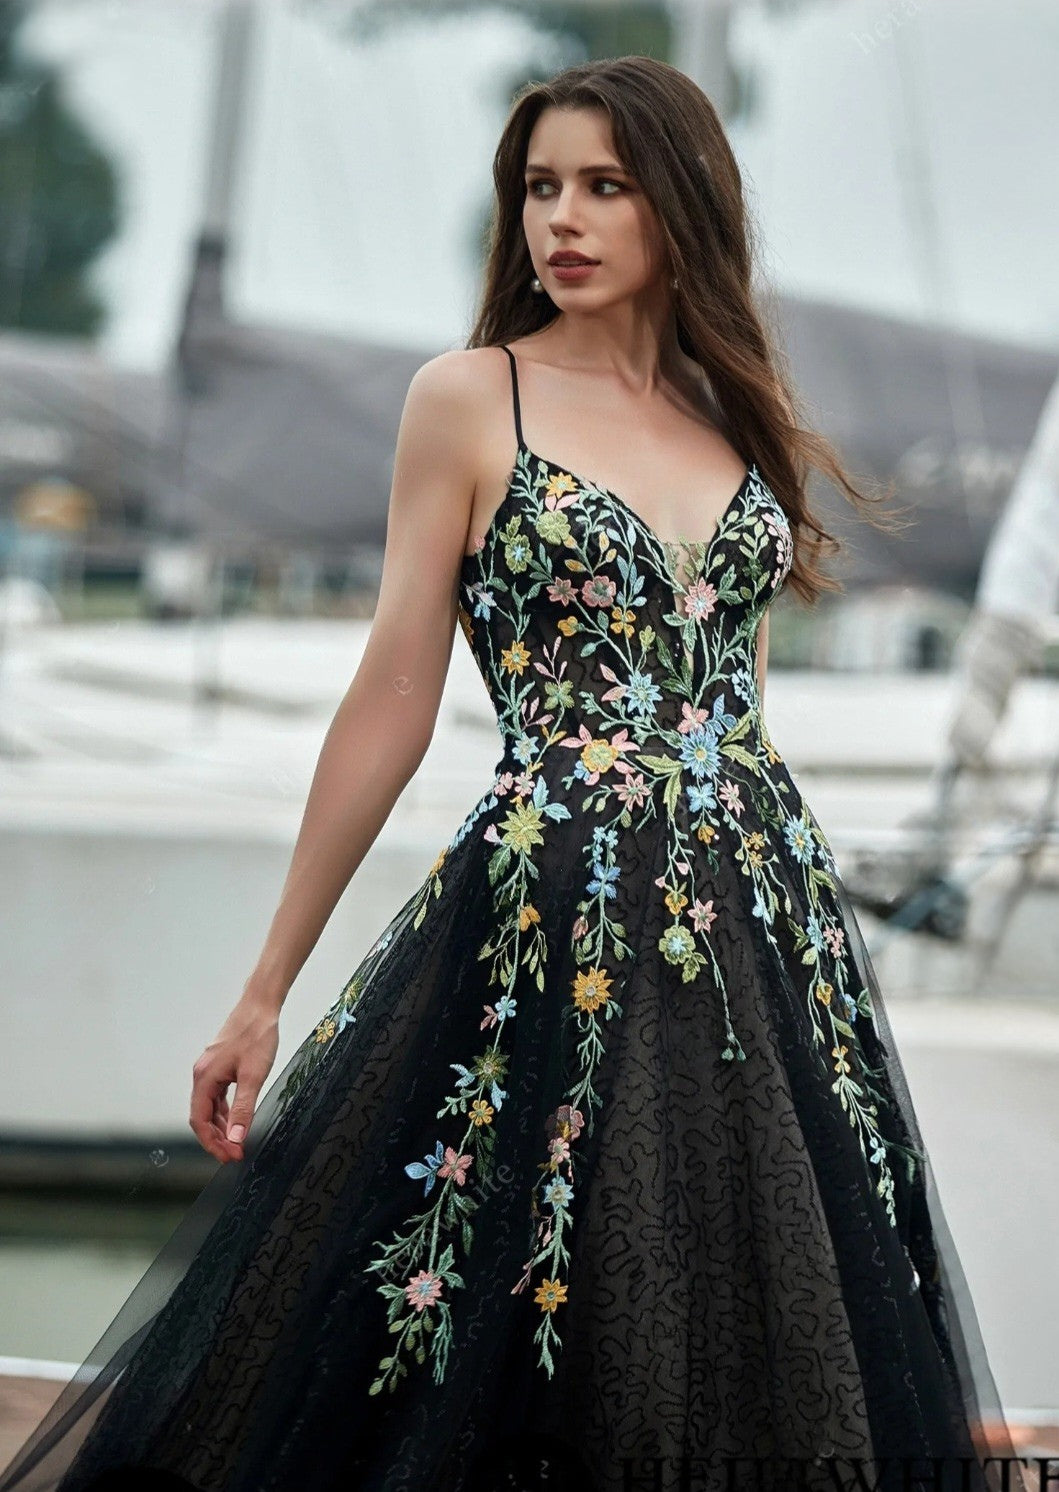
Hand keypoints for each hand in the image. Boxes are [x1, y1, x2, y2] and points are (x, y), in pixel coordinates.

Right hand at [189, 993, 279, 1162]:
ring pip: (210, 1106)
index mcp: (204, 1078)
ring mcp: (210, 1069)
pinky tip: (236, 1118)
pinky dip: (225, 1110)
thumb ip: (243, 1109)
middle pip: (202, 1116)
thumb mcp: (253, 1076)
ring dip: (222, 1126)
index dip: (212, 1143)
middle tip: (235, 1153)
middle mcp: (202, 1074)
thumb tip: (236, 1138)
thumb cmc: (256, 1035)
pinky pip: (217, 1095)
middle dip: (217, 1138)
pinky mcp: (220, 1065)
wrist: (260, 1006)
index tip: (229, 1157)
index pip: (200, 1121)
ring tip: (237, 1140)